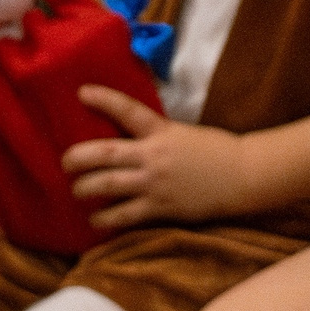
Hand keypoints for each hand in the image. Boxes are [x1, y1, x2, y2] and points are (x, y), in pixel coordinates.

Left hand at [63, 87, 255, 229]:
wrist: (243, 175)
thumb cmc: (215, 152)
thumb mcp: (183, 134)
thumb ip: (156, 135)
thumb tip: (128, 136)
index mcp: (162, 132)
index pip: (129, 111)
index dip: (104, 100)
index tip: (82, 92)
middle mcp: (154, 156)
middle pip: (104, 153)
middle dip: (77, 158)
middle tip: (66, 163)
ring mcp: (155, 182)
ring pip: (107, 185)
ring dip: (84, 188)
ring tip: (77, 190)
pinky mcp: (160, 207)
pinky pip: (123, 215)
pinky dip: (104, 218)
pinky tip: (95, 219)